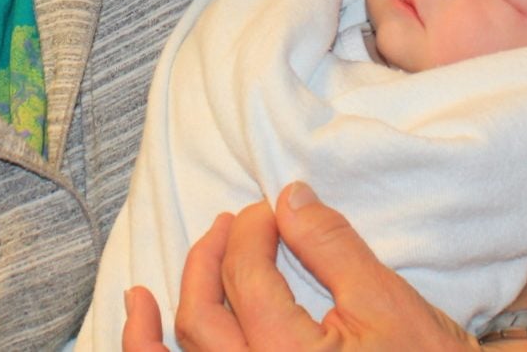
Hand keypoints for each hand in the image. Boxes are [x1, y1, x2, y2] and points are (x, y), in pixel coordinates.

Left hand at [154, 182, 476, 350]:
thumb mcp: (388, 301)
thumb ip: (332, 245)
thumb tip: (288, 196)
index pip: (246, 277)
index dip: (253, 230)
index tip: (271, 209)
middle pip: (202, 319)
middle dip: (208, 261)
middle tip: (229, 225)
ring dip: (153, 327)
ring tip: (139, 297)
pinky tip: (146, 330)